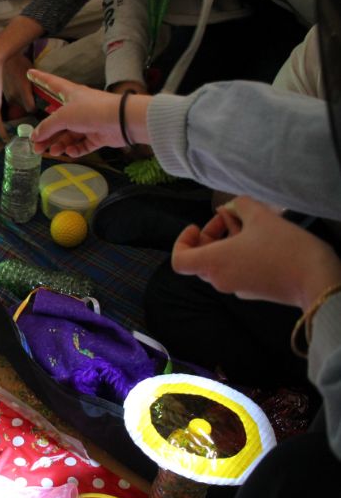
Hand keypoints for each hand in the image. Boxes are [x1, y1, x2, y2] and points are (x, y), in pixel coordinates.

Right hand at [28, 69, 150, 156]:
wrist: (120, 121)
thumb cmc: (91, 110)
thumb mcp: (63, 116)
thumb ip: (47, 127)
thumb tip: (34, 136)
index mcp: (71, 94)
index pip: (51, 83)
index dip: (40, 78)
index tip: (30, 73)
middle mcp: (78, 107)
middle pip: (57, 121)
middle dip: (46, 134)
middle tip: (36, 146)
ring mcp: (88, 122)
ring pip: (68, 136)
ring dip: (58, 144)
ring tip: (52, 152)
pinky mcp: (97, 136)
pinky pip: (81, 145)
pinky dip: (75, 150)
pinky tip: (70, 152)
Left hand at [172, 196, 340, 309]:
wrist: (318, 280)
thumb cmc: (285, 248)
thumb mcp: (261, 216)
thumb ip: (240, 206)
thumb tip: (232, 206)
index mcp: (214, 263)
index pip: (179, 261)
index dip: (182, 242)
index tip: (197, 226)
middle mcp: (220, 280)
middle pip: (200, 259)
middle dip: (209, 235)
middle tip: (227, 216)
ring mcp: (237, 289)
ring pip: (220, 263)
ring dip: (226, 241)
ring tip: (246, 221)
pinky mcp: (254, 292)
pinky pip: (236, 271)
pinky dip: (238, 253)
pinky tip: (258, 238)